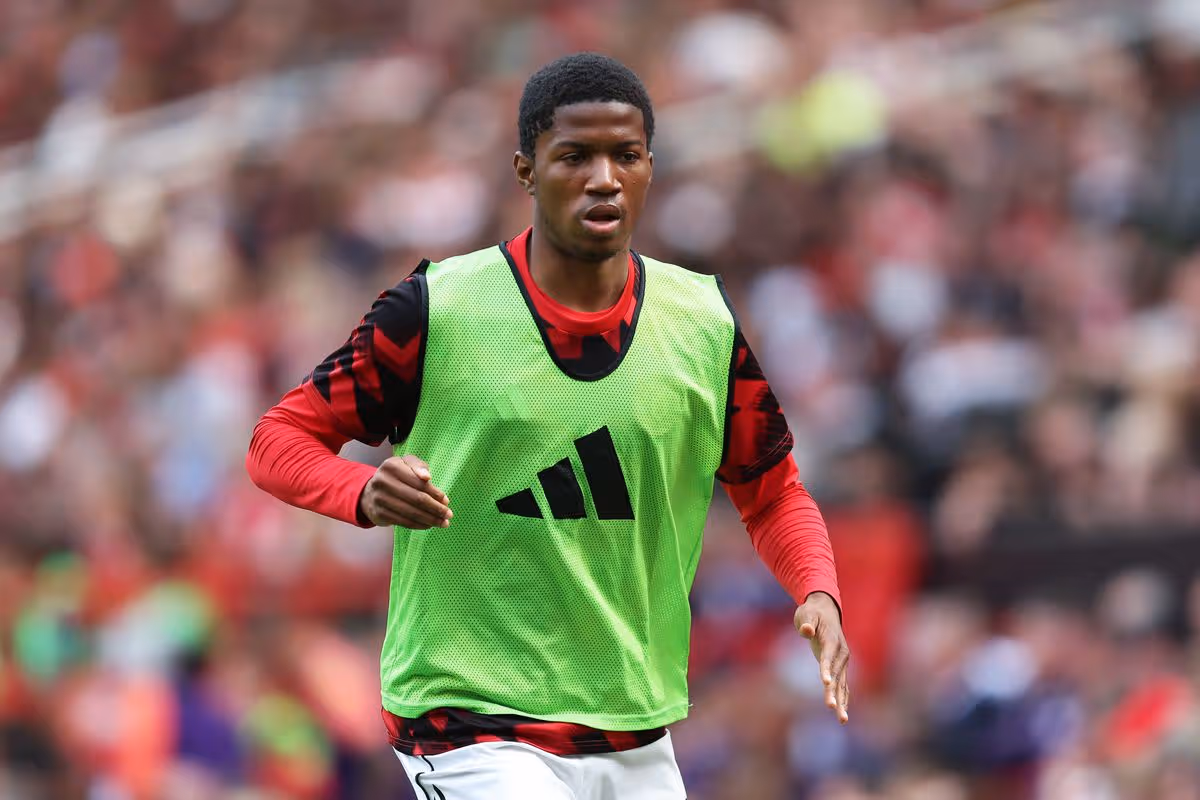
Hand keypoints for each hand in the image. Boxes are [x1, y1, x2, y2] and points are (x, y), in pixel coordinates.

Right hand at [359, 454, 452, 528]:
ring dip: (431, 519)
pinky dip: (419, 525)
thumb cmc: (396, 476)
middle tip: (449, 514)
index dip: (435, 493)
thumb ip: (419, 466)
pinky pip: (404, 522)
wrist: (370, 492)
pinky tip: (429, 525)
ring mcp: (380, 499)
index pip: (419, 482)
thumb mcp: (405, 464)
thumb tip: (427, 477)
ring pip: (412, 512)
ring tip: (443, 523)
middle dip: (436, 508)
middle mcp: (383, 481)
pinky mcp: (379, 514)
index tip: (446, 500)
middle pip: (417, 499)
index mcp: (391, 466)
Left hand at [794, 592, 849, 723]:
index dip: (827, 669)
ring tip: (842, 719)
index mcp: (832, 640)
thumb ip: (807, 623)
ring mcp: (842, 661)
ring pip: (843, 684)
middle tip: (831, 708)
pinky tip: (842, 713)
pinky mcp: (840, 666)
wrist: (825, 609)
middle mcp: (841, 653)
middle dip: (834, 692)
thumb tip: (806, 630)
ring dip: (842, 701)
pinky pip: (843, 685)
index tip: (826, 683)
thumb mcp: (806, 613)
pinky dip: (843, 698)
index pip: (829, 657)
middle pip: (837, 675)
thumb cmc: (812, 612)